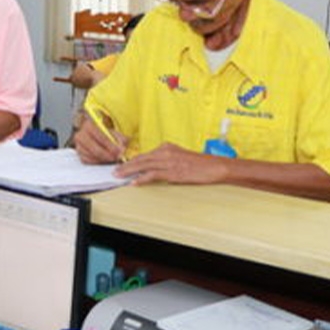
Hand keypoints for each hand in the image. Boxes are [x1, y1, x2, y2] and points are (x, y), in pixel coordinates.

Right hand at [73, 114, 125, 164]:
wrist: (96, 135)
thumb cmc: (105, 133)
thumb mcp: (113, 132)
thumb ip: (120, 138)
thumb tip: (122, 147)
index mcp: (88, 125)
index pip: (100, 136)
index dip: (111, 145)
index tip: (119, 150)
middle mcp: (80, 135)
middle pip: (95, 149)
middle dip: (108, 155)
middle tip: (117, 157)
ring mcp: (79, 146)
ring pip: (92, 156)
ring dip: (104, 159)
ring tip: (113, 158)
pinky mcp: (80, 155)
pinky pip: (89, 161)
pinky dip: (98, 162)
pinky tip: (105, 160)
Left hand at [114, 143, 228, 184]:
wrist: (215, 167)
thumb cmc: (200, 164)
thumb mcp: (180, 157)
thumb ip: (167, 159)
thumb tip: (154, 168)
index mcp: (167, 147)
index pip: (145, 154)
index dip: (132, 161)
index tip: (122, 165)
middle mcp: (166, 152)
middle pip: (141, 158)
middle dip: (126, 165)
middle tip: (115, 171)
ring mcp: (169, 162)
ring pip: (144, 165)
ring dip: (129, 171)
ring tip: (119, 176)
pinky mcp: (173, 172)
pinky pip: (153, 175)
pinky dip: (142, 178)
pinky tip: (134, 182)